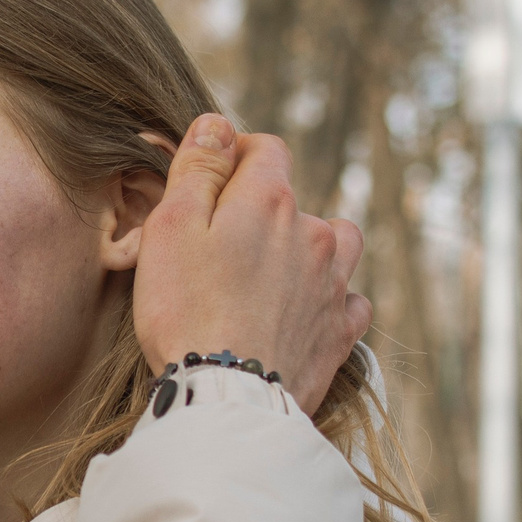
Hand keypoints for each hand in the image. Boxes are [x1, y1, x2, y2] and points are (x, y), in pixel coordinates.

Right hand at [133, 114, 370, 413]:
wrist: (226, 398)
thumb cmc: (186, 311)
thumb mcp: (171, 227)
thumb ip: (197, 168)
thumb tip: (217, 124)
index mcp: (271, 201)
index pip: (266, 149)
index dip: (237, 154)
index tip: (212, 177)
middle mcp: (314, 235)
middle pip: (295, 200)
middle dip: (262, 210)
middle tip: (221, 244)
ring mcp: (334, 285)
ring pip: (338, 243)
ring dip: (311, 247)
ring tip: (275, 271)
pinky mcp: (341, 333)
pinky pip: (350, 300)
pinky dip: (331, 299)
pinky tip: (304, 312)